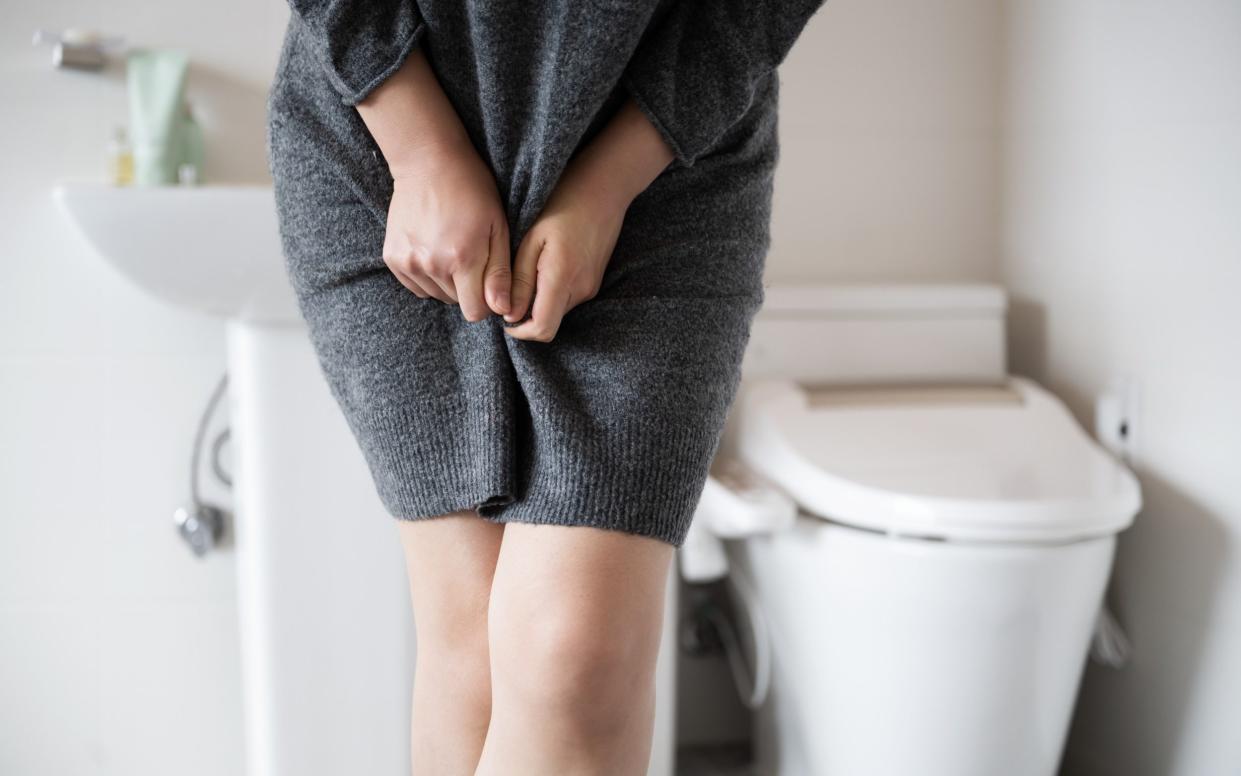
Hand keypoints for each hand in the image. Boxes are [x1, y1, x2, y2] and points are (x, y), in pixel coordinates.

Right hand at [383, 142, 510, 320]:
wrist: (428, 163)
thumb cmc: (472, 191)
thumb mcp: (497, 227)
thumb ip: (499, 272)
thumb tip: (502, 310)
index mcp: (462, 259)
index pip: (474, 312)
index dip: (486, 302)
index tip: (488, 283)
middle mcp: (431, 264)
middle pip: (456, 302)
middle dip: (467, 288)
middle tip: (470, 255)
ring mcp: (408, 261)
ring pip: (435, 295)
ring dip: (446, 282)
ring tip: (450, 249)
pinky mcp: (392, 257)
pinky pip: (415, 286)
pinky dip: (427, 276)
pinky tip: (433, 250)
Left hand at [502, 163, 625, 340]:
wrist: (602, 191)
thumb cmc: (561, 206)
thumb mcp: (531, 239)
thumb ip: (519, 280)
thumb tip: (509, 315)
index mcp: (562, 278)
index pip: (543, 328)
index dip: (520, 331)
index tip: (504, 319)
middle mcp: (581, 290)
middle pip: (549, 323)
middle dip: (526, 316)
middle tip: (509, 290)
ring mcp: (590, 288)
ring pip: (557, 312)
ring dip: (538, 303)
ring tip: (526, 272)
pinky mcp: (594, 283)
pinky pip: (567, 299)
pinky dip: (551, 293)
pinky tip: (543, 267)